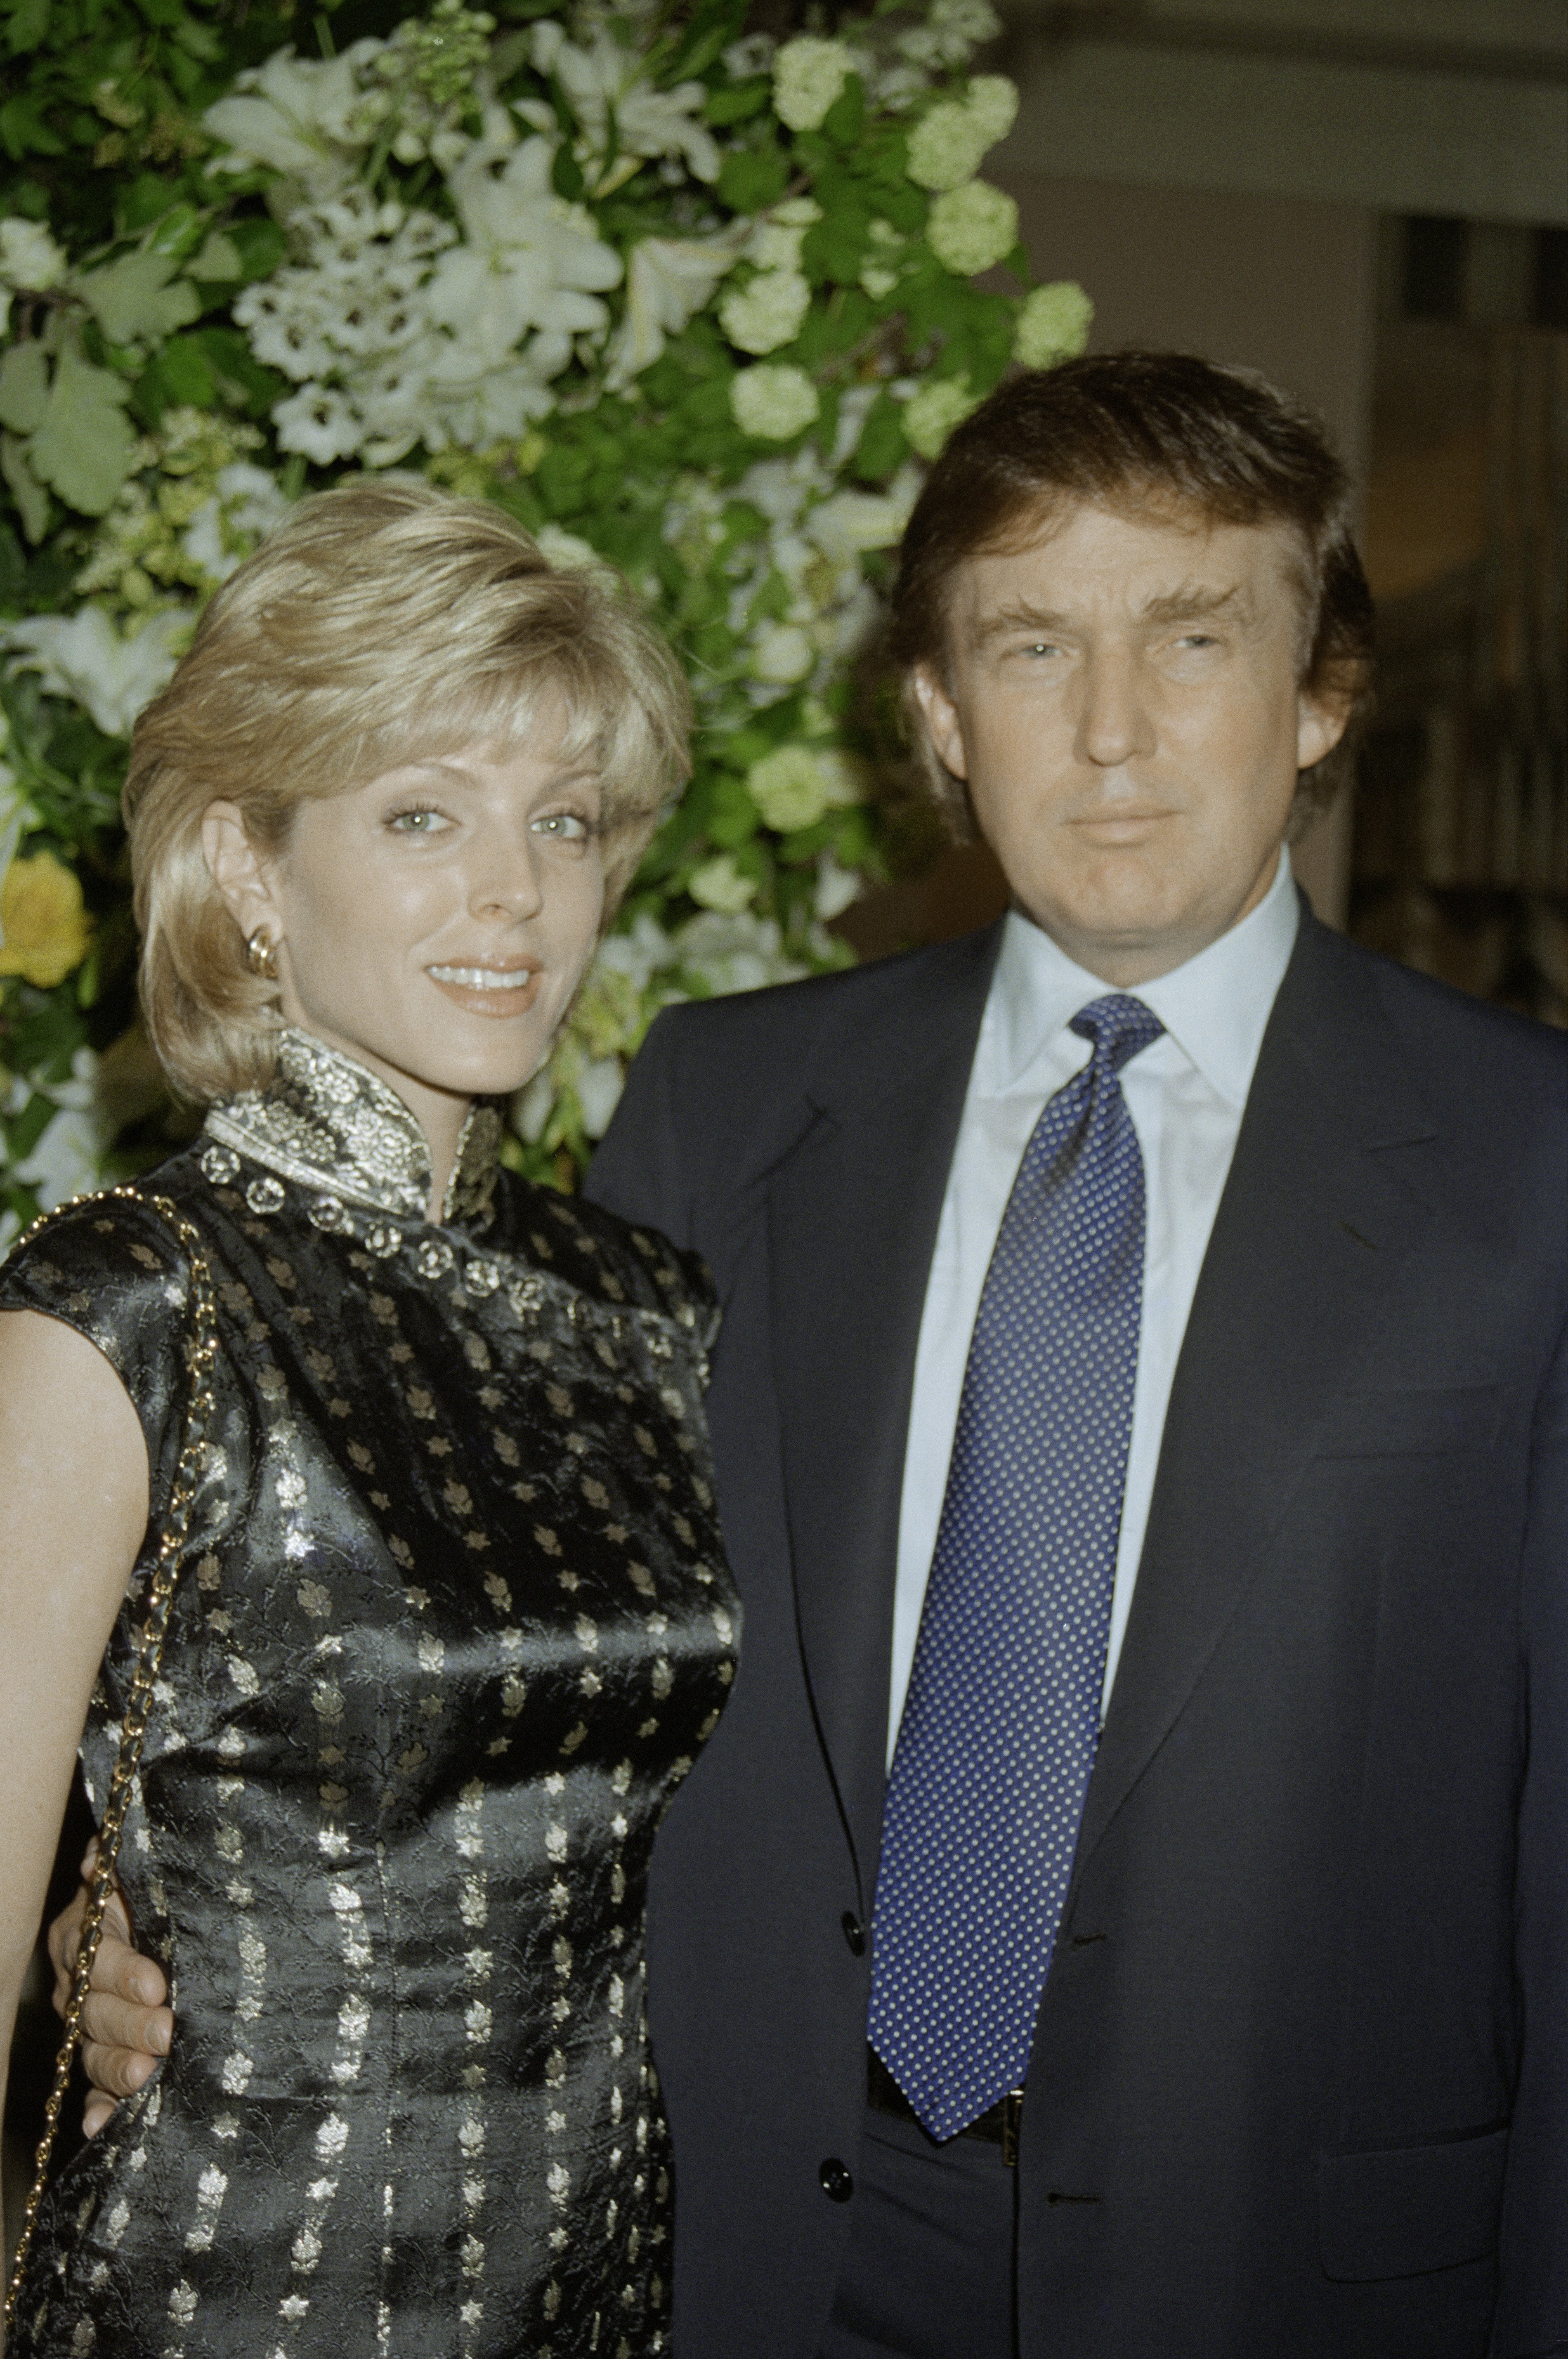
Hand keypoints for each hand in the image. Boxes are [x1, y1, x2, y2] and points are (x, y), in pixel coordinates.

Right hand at [47, 1842, 171, 2136]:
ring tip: (146, 2076)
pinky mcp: (105, 2057)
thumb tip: (97, 1859)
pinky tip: (103, 2126)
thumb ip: (116, 1865)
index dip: (124, 1974)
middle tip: (167, 2032)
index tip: (157, 1985)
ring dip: (118, 2069)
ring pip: (95, 2053)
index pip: (98, 1960)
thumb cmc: (156, 1893)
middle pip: (96, 2013)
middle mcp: (80, 1986)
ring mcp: (89, 2028)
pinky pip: (96, 2089)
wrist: (164, 1919)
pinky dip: (101, 2108)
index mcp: (84, 1938)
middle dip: (132, 2025)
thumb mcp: (139, 1874)